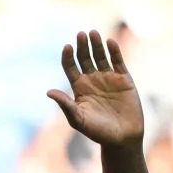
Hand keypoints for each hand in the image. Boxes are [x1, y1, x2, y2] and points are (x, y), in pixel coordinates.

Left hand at [48, 30, 143, 146]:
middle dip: (82, 46)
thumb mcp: (78, 119)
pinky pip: (118, 61)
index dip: (68, 56)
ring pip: (100, 56)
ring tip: (93, 33)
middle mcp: (92, 80)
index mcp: (79, 88)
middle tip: (80, 34)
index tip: (67, 47)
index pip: (71, 67)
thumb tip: (48, 91)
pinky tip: (110, 42)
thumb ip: (65, 104)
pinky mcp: (124, 79)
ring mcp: (108, 78)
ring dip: (97, 44)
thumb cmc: (98, 132)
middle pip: (85, 58)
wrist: (122, 138)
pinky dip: (114, 51)